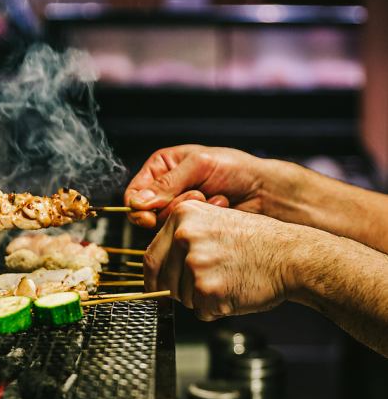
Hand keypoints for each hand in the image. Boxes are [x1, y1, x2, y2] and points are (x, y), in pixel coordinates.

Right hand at [124, 144, 268, 227]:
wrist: (264, 191)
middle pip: (147, 213)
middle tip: (198, 195)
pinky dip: (200, 221)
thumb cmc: (235, 169)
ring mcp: (178, 211)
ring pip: (164, 225)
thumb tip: (138, 202)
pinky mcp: (191, 227)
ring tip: (213, 198)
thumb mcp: (199, 165)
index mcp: (161, 168)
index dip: (137, 206)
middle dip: (172, 207)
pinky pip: (182, 233)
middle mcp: (166, 191)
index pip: (133, 193)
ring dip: (190, 212)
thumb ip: (167, 183)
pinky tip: (219, 207)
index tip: (148, 216)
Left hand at [144, 200, 299, 319]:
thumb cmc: (259, 242)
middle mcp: (184, 236)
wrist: (291, 256)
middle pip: (163, 281)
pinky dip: (215, 309)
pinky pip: (201, 311)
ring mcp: (194, 263)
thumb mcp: (215, 222)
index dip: (154, 278)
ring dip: (200, 299)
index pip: (151, 257)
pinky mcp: (207, 289)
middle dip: (179, 291)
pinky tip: (234, 291)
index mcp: (183, 216)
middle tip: (206, 283)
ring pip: (182, 298)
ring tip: (228, 280)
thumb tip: (159, 265)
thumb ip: (183, 239)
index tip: (156, 287)